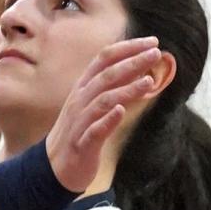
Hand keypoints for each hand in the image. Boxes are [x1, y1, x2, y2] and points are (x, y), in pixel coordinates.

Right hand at [46, 37, 161, 192]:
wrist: (54, 167)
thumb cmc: (79, 132)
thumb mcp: (93, 104)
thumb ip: (114, 86)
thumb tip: (140, 67)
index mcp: (83, 88)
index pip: (104, 59)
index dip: (128, 48)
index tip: (152, 42)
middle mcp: (80, 101)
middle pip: (106, 76)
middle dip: (132, 63)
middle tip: (155, 54)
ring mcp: (80, 122)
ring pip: (103, 100)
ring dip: (127, 89)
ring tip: (149, 82)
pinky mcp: (82, 144)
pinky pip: (95, 130)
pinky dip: (108, 120)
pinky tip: (121, 111)